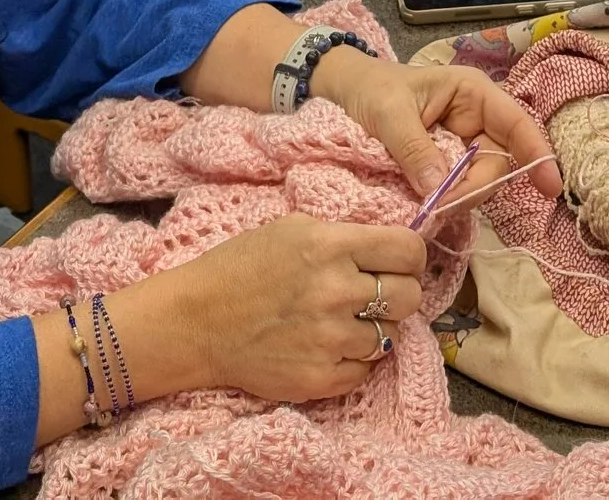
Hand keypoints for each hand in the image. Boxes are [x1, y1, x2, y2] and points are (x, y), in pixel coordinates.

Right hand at [162, 214, 429, 401]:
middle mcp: (336, 292)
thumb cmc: (242, 267)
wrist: (197, 322)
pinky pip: (367, 369)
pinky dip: (355, 359)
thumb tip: (395, 246)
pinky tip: (328, 344)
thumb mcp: (294, 228)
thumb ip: (346, 235)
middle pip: (410, 296)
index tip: (398, 260)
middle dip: (397, 291)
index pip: (409, 250)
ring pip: (391, 336)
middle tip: (373, 292)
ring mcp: (330, 340)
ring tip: (342, 319)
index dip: (409, 255)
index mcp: (330, 246)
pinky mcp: (321, 379)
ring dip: (373, 327)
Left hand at [312, 48, 559, 199]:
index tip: (550, 187)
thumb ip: (414, 148)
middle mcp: (475, 119)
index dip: (537, 153)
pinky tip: (430, 205)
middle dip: (475, 187)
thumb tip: (439, 189)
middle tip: (439, 207)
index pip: (516, 123)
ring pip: (480, 180)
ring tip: (428, 205)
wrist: (344, 92)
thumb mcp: (388, 112)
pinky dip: (448, 200)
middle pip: (498, 162)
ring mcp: (463, 144)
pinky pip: (460, 187)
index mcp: (472, 93)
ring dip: (460, 198)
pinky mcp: (448, 165)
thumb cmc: (371, 88)